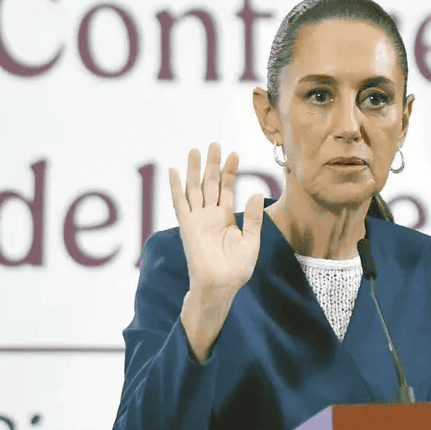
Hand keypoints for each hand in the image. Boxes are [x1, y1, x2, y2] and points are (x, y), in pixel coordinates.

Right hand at [169, 142, 263, 360]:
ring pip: (194, 188)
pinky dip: (176, 187)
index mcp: (226, 217)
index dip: (230, 170)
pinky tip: (174, 171)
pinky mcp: (187, 226)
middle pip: (210, 183)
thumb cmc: (237, 269)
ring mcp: (198, 219)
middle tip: (214, 143)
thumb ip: (252, 218)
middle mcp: (210, 215)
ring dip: (194, 169)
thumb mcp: (251, 241)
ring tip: (196, 149)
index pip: (227, 187)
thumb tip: (255, 193)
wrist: (221, 286)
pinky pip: (180, 203)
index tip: (235, 153)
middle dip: (212, 163)